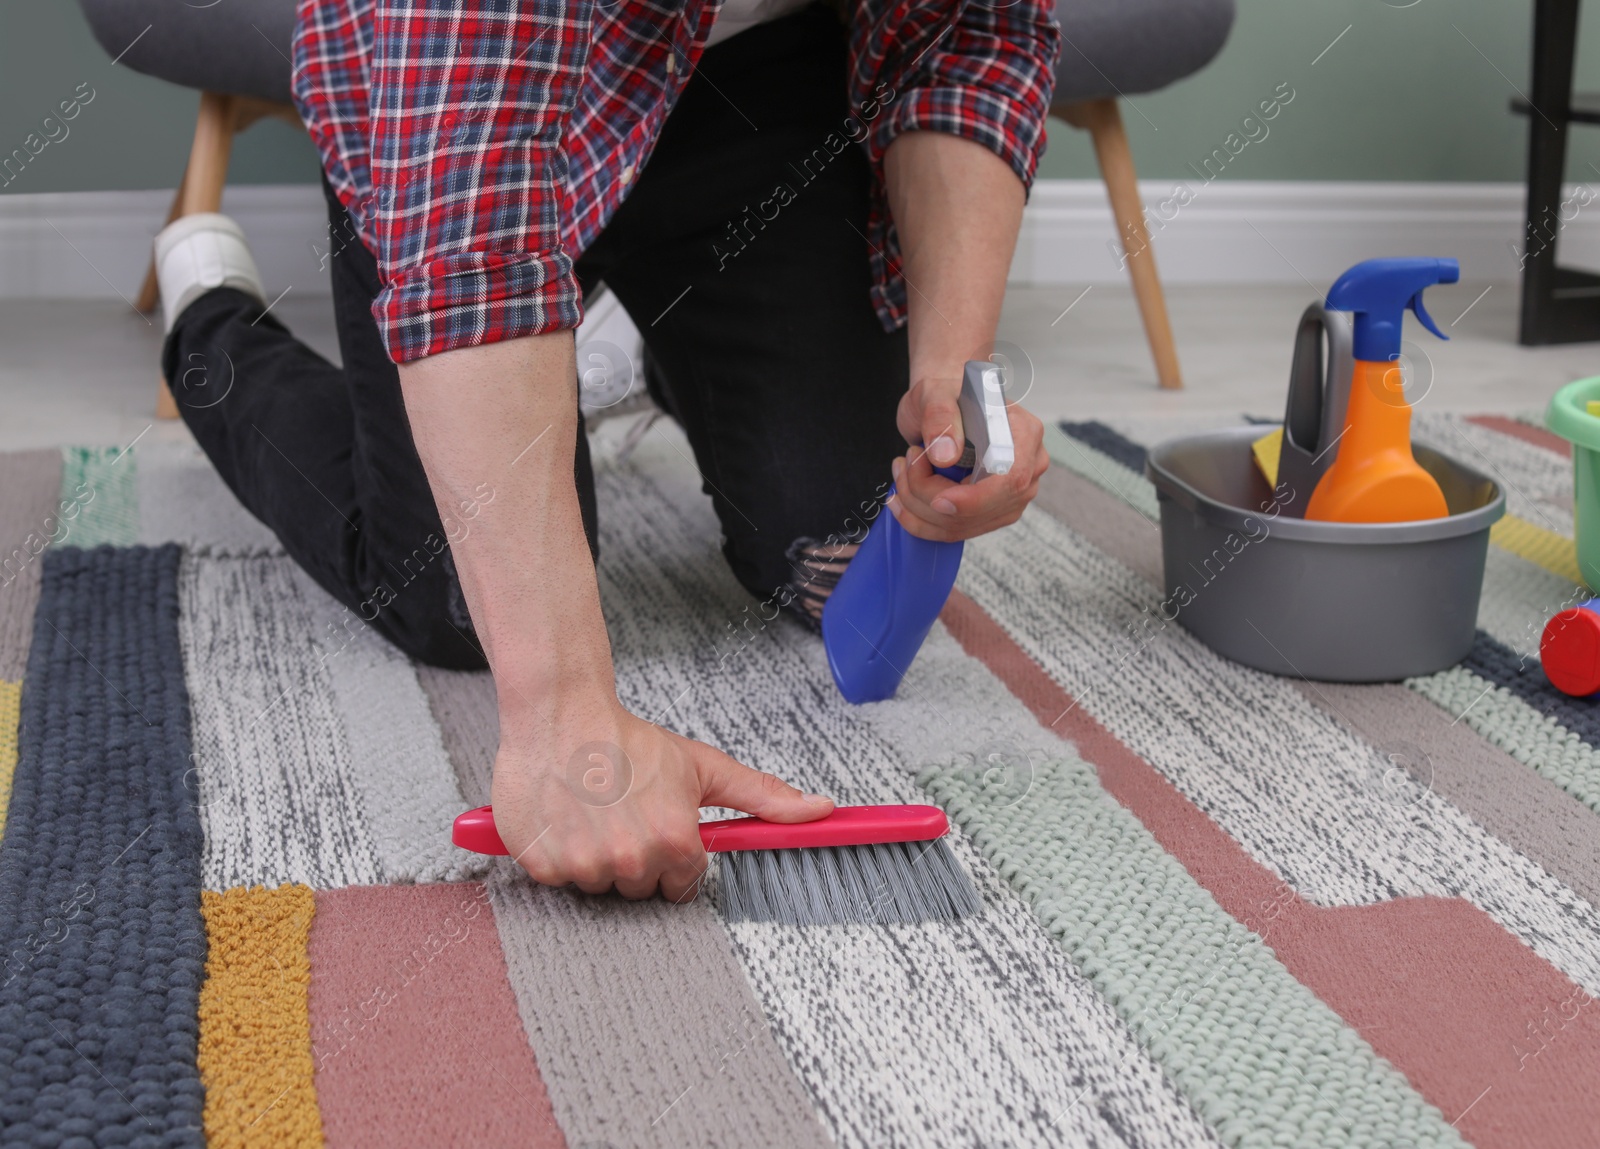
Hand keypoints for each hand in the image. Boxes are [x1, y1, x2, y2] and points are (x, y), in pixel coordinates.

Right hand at [489, 693, 833, 901]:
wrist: (562, 715)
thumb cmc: (629, 740)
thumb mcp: (703, 766)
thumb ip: (762, 796)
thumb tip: (819, 810)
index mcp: (674, 841)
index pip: (682, 885)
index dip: (673, 856)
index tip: (657, 827)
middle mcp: (630, 860)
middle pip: (640, 889)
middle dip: (636, 859)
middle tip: (624, 815)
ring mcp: (584, 866)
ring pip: (599, 886)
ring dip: (597, 858)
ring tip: (594, 813)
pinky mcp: (542, 866)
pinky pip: (559, 879)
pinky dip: (560, 854)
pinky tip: (567, 818)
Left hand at [887, 374, 1048, 542]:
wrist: (944, 406)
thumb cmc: (945, 394)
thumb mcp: (935, 393)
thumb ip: (940, 417)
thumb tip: (945, 455)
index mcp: (1023, 434)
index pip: (1011, 480)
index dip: (975, 499)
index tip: (938, 499)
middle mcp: (1027, 467)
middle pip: (983, 508)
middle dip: (931, 497)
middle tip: (906, 462)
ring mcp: (1012, 495)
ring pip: (963, 525)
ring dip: (919, 508)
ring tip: (902, 471)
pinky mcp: (992, 511)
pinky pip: (956, 530)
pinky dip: (922, 521)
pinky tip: (902, 497)